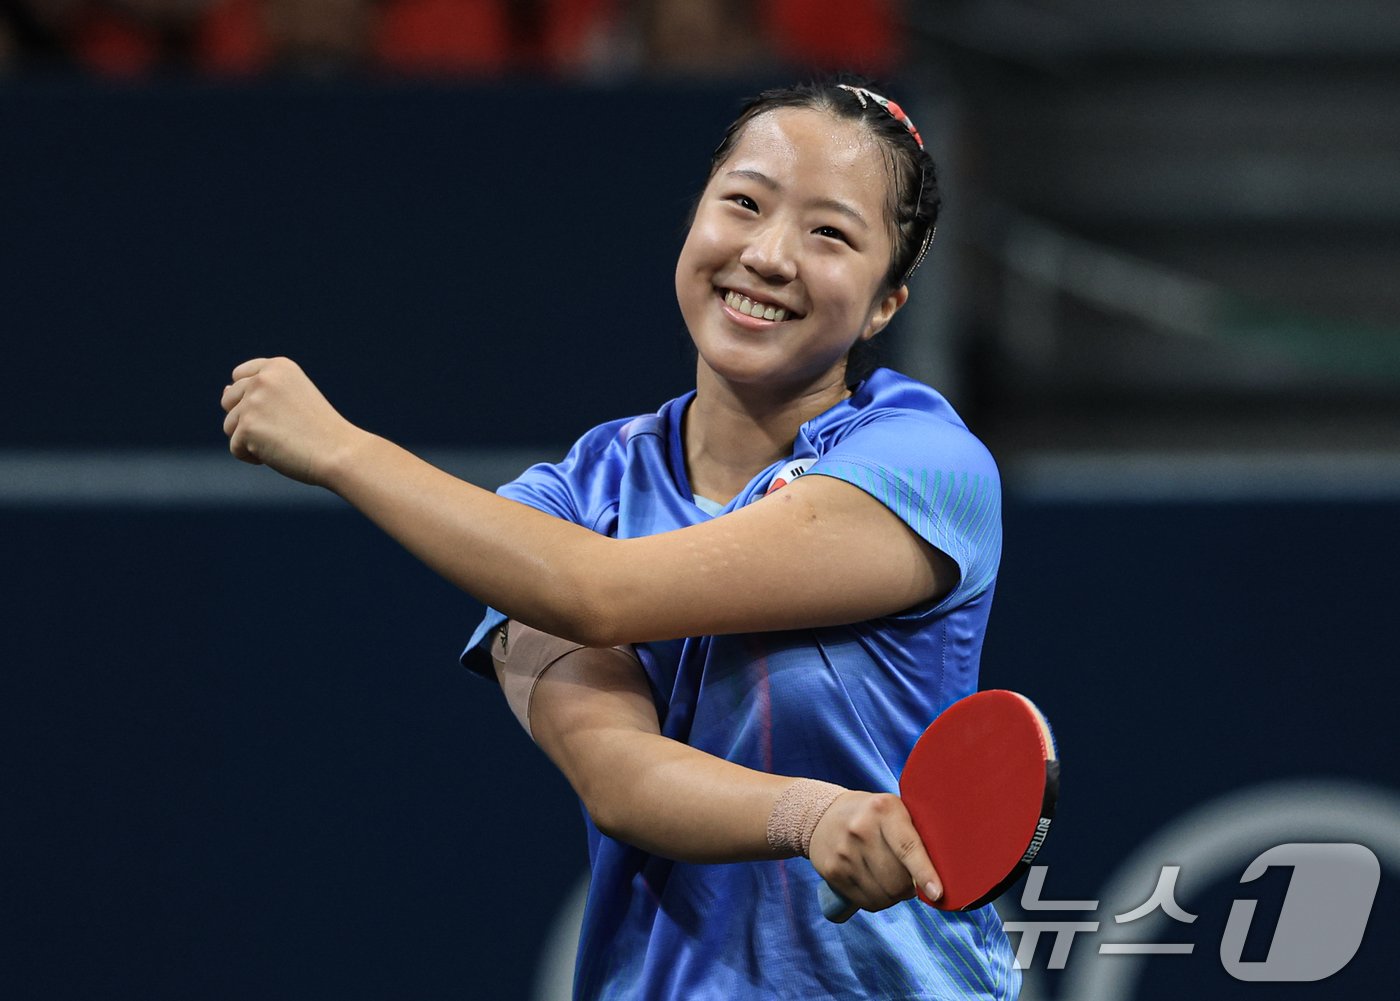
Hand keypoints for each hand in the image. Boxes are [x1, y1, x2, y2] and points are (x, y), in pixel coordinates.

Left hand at [221, 357, 363, 486]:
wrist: (339, 452)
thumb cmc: (321, 430)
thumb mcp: (292, 398)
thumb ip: (259, 391)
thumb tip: (224, 391)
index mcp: (278, 366)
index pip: (239, 375)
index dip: (253, 399)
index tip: (278, 412)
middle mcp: (263, 378)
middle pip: (229, 401)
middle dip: (247, 419)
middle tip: (283, 429)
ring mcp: (252, 402)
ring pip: (230, 425)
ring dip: (250, 439)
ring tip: (282, 442)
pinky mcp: (246, 426)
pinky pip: (236, 448)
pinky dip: (253, 457)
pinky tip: (279, 454)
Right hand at [808, 791, 942, 913]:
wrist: (822, 816)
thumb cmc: (871, 816)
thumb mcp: (893, 810)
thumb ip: (915, 834)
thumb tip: (941, 873)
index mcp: (883, 809)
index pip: (907, 847)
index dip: (924, 873)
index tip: (937, 893)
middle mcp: (861, 829)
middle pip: (897, 880)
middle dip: (910, 887)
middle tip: (910, 878)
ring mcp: (844, 851)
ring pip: (883, 895)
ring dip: (894, 896)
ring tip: (890, 879)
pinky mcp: (832, 871)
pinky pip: (865, 902)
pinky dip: (877, 900)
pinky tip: (875, 884)